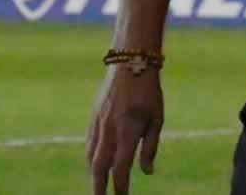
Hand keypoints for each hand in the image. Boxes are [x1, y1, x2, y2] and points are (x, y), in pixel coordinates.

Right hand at [87, 66, 164, 193]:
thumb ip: (150, 147)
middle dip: (98, 188)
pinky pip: (89, 144)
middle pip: (99, 168)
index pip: (121, 168)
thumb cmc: (149, 91)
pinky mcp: (92, 117)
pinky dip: (90, 158)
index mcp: (127, 132)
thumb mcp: (157, 119)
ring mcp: (98, 124)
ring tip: (97, 188)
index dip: (121, 187)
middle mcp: (109, 130)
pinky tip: (94, 165)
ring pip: (90, 157)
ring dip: (93, 175)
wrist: (131, 62)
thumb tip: (147, 172)